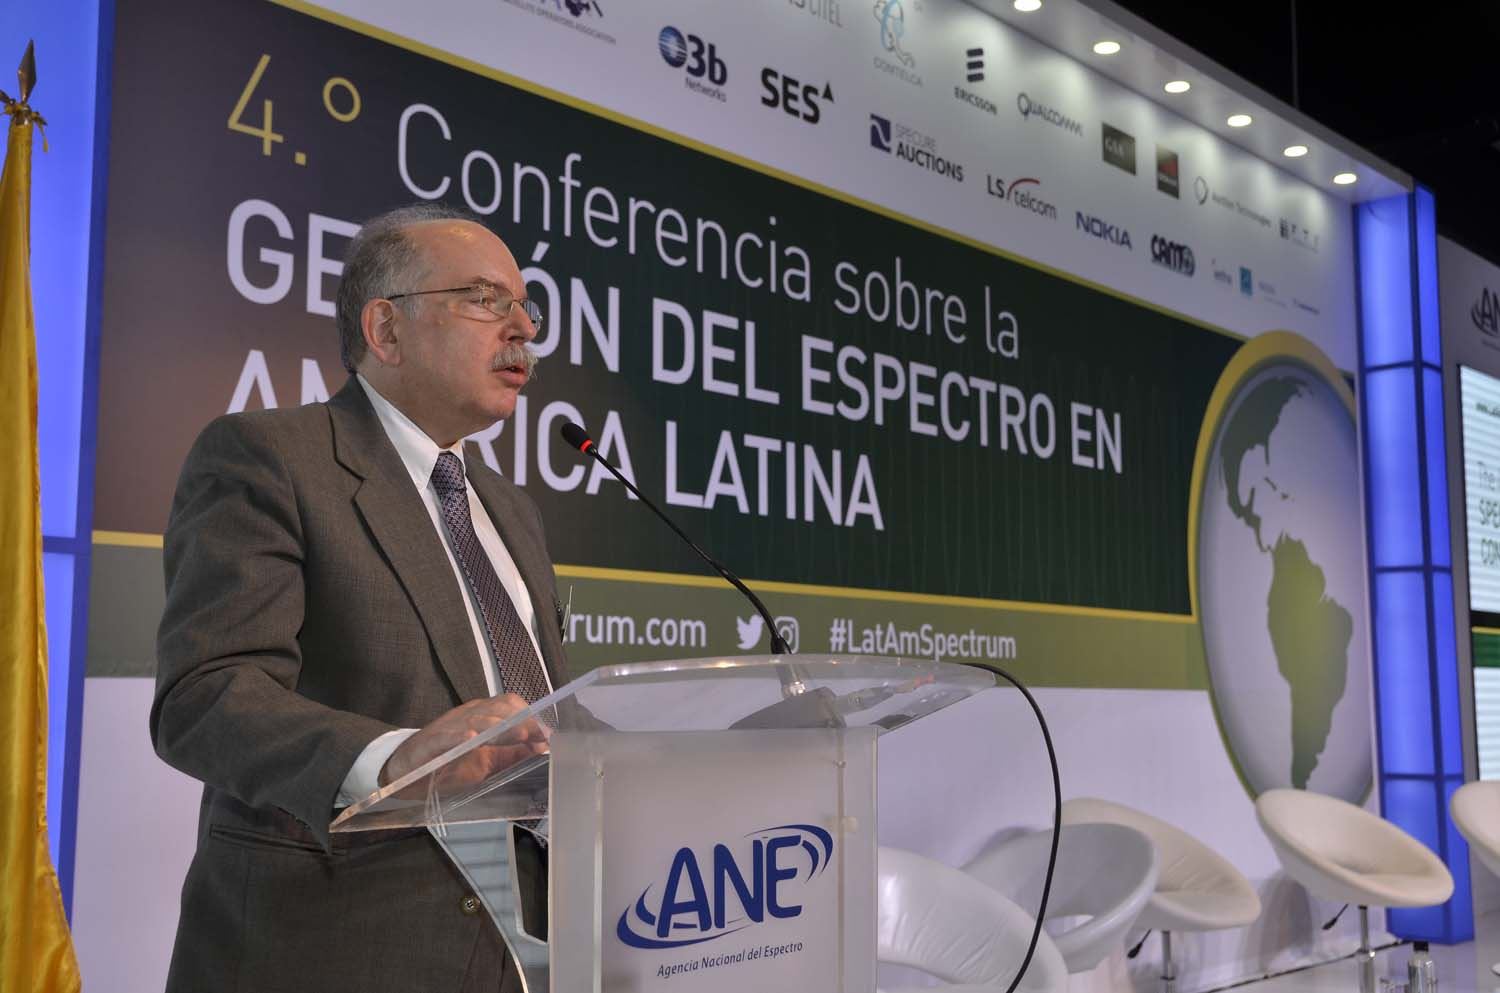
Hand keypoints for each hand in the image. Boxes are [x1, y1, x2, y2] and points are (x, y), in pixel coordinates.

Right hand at [379, 693, 549, 790]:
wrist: (402, 769)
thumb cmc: (446, 765)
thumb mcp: (485, 762)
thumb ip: (512, 756)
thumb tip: (542, 751)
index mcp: (483, 717)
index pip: (511, 705)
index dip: (531, 718)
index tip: (548, 735)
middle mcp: (468, 716)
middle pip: (499, 708)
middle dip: (523, 721)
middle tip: (540, 736)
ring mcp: (448, 726)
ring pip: (477, 718)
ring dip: (500, 726)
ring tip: (520, 734)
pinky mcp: (429, 742)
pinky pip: (445, 735)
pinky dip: (458, 735)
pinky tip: (470, 739)